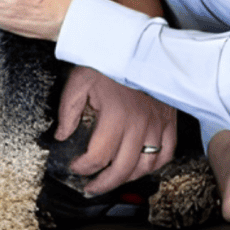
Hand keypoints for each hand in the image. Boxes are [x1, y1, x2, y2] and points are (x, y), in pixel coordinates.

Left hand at [56, 66, 175, 193]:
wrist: (133, 42)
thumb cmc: (106, 59)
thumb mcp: (79, 81)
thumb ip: (68, 111)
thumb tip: (61, 136)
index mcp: (116, 115)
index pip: (99, 155)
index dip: (84, 167)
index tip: (75, 167)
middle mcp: (139, 123)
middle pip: (123, 168)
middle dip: (103, 183)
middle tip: (91, 187)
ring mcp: (157, 123)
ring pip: (146, 165)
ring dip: (128, 177)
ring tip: (113, 178)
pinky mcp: (168, 120)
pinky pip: (167, 153)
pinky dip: (155, 165)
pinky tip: (141, 166)